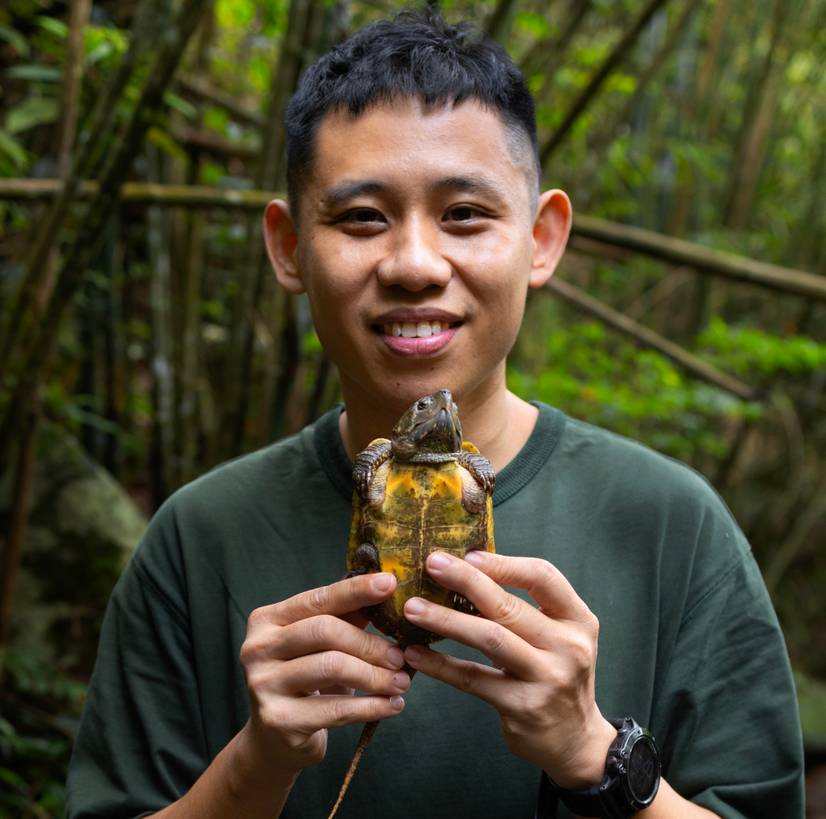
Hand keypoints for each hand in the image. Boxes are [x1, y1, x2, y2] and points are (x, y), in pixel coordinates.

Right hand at [239, 573, 410, 774]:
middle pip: (324, 631)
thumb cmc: (306, 678)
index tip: (390, 583)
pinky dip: (372, 706)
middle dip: (369, 643)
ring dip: (375, 676)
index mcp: (267, 619)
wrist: (274, 739)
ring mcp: (263, 685)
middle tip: (400, 657)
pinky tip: (392, 704)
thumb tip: (388, 590)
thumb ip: (346, 616)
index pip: (318, 598)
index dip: (355, 590)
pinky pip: (336, 709)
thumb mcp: (320, 643)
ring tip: (402, 682)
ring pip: (331, 667)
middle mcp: (257, 648)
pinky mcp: (278, 720)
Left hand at [401, 551, 616, 787]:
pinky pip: (473, 679)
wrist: (576, 740)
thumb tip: (468, 568)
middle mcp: (568, 647)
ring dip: (446, 620)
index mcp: (578, 619)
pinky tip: (415, 653)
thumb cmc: (555, 672)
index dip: (504, 563)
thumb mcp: (558, 636)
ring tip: (412, 608)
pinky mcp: (523, 708)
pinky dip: (440, 665)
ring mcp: (547, 678)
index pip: (543, 577)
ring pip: (489, 639)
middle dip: (466, 581)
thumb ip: (526, 607)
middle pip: (509, 606)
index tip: (469, 554)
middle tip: (431, 564)